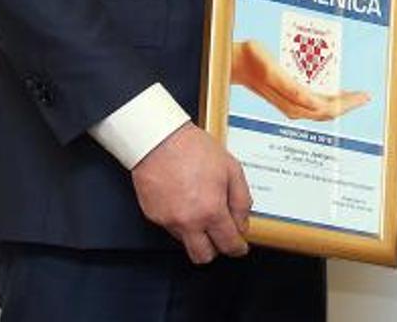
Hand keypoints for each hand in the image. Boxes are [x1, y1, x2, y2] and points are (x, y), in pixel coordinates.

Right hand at [130, 122, 251, 262]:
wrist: (159, 140)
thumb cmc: (193, 149)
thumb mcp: (231, 168)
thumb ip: (241, 200)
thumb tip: (242, 222)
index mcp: (211, 210)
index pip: (228, 244)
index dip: (237, 248)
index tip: (239, 247)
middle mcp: (188, 222)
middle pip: (203, 256)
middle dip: (215, 250)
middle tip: (220, 237)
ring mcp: (168, 221)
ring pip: (186, 243)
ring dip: (197, 235)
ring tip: (201, 211)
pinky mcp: (153, 216)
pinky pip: (171, 228)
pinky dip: (181, 221)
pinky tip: (185, 201)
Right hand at [230, 40, 370, 120]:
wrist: (237, 63)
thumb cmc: (253, 62)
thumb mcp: (271, 70)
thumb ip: (291, 88)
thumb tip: (314, 102)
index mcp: (294, 102)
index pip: (329, 108)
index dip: (348, 103)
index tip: (364, 95)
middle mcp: (296, 106)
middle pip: (330, 110)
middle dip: (349, 104)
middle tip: (366, 95)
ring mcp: (294, 102)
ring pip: (324, 107)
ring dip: (341, 101)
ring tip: (356, 94)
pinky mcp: (291, 96)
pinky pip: (317, 101)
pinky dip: (330, 97)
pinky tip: (337, 90)